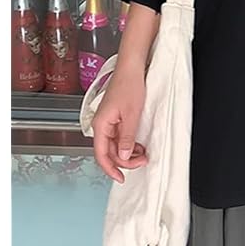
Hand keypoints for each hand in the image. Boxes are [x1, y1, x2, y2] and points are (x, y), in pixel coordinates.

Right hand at [92, 64, 147, 182]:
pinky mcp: (116, 116)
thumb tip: (124, 156)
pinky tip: (140, 143)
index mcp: (101, 125)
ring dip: (128, 151)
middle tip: (142, 161)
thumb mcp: (132, 114)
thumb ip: (127, 137)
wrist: (132, 67)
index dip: (111, 169)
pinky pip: (120, 135)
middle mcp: (101, 125)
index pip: (101, 154)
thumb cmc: (130, 85)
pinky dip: (129, 142)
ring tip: (144, 152)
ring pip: (115, 144)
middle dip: (125, 160)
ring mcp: (108, 121)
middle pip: (109, 151)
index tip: (122, 178)